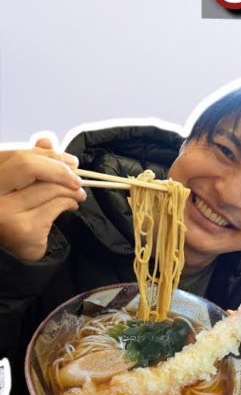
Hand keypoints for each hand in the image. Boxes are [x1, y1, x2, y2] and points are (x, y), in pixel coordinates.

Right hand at [0, 137, 84, 260]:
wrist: (13, 255)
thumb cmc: (17, 216)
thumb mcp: (22, 187)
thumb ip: (31, 163)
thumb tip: (45, 138)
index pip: (14, 155)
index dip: (45, 153)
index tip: (67, 160)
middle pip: (28, 165)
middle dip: (59, 168)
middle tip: (76, 175)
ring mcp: (3, 212)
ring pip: (47, 187)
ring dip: (71, 188)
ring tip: (79, 193)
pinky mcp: (23, 228)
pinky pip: (56, 205)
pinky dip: (70, 202)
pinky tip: (72, 205)